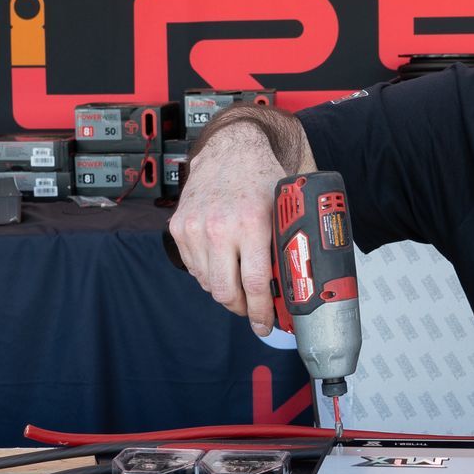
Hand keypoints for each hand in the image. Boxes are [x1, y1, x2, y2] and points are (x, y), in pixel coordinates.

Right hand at [166, 125, 286, 333]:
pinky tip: (222, 264)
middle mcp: (220, 227)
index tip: (266, 323)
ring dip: (225, 290)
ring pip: (208, 283)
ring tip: (239, 283)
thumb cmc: (260, 177)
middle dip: (242, 308)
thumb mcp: (283, 210)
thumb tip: (294, 287)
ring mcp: (195, 228)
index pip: (254, 284)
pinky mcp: (179, 227)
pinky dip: (208, 273)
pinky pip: (193, 268)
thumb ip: (285, 245)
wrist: (231, 149)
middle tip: (254, 310)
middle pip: (226, 292)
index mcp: (252, 224)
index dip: (262, 311)